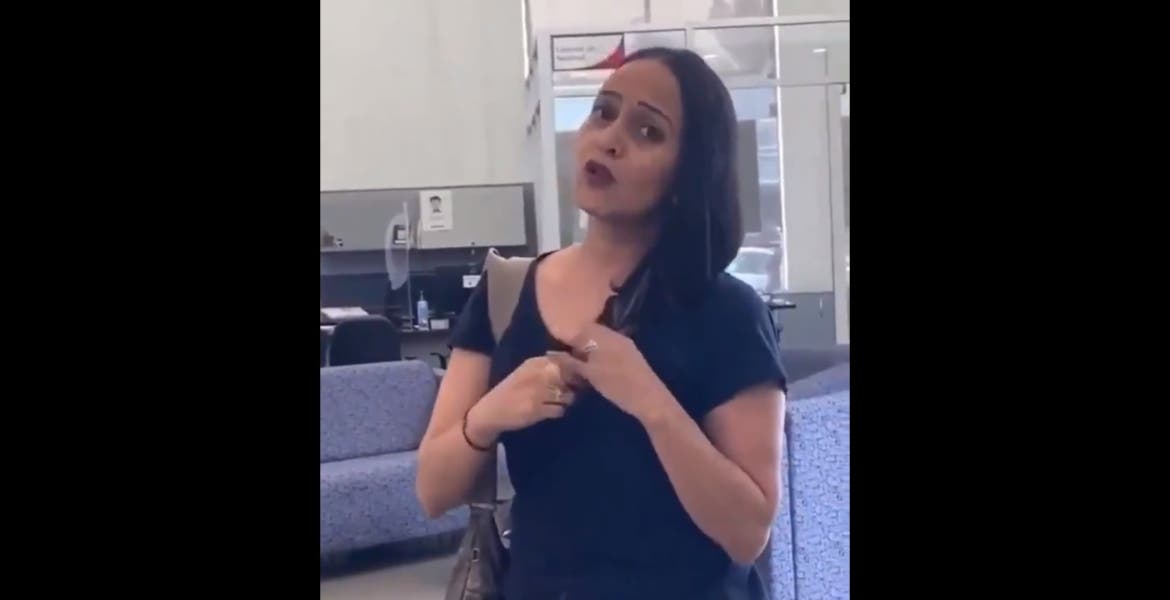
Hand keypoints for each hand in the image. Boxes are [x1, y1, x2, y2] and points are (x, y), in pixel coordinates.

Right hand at [466, 357, 574, 444]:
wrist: (490, 412)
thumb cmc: (511, 391)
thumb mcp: (526, 373)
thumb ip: (546, 368)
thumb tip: (575, 368)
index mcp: (534, 363)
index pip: (564, 361)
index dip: (573, 371)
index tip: (571, 379)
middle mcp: (537, 374)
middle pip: (569, 378)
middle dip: (572, 386)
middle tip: (567, 393)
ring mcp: (537, 392)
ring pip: (567, 395)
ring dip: (567, 401)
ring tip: (558, 403)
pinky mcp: (536, 409)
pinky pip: (560, 410)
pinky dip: (559, 412)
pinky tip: (551, 412)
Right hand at [546, 323, 667, 422]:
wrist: (649, 398)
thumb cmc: (617, 385)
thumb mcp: (590, 374)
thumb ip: (570, 362)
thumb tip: (551, 354)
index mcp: (604, 336)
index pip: (580, 329)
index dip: (568, 338)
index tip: (558, 351)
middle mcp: (615, 335)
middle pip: (591, 334)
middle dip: (578, 345)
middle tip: (568, 361)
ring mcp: (625, 345)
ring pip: (601, 342)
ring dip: (589, 352)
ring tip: (580, 367)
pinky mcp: (631, 355)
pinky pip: (610, 349)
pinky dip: (600, 357)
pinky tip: (596, 370)